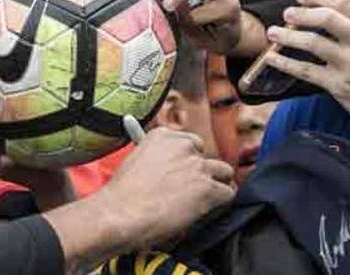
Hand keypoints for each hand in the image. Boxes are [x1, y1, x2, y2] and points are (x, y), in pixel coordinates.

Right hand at [96, 127, 235, 250]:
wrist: (120, 213)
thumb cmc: (122, 195)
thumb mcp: (136, 162)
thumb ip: (156, 158)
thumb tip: (170, 169)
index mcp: (162, 136)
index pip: (190, 143)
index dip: (188, 162)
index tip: (184, 174)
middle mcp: (183, 146)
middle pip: (207, 156)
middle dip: (203, 172)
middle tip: (193, 190)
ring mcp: (197, 166)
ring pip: (223, 172)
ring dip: (216, 186)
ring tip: (202, 203)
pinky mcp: (208, 188)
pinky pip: (228, 193)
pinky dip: (221, 204)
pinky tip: (206, 212)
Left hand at [261, 0, 349, 135]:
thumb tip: (323, 7)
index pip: (344, 2)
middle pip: (327, 19)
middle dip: (302, 13)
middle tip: (287, 13)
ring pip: (312, 43)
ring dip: (288, 36)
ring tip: (273, 32)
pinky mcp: (339, 86)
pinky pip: (305, 70)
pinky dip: (285, 63)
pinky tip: (272, 58)